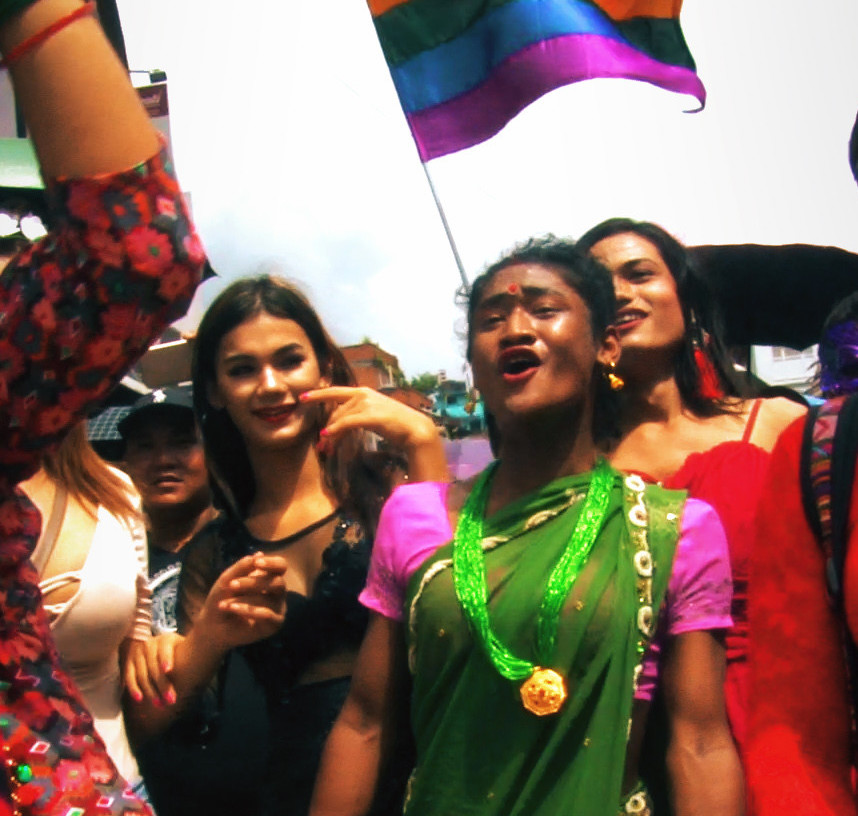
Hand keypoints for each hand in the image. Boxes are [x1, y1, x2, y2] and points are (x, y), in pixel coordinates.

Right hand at [125, 633, 180, 706]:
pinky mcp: (128, 662)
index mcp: (165, 640)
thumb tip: (197, 668)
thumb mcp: (180, 646)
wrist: (153, 642)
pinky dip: (133, 688)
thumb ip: (184, 655)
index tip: (168, 669)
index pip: (164, 650)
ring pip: (142, 675)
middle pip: (154, 667)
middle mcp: (148, 644)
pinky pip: (129, 677)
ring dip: (150, 691)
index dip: (166, 659)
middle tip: (171, 700)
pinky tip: (139, 699)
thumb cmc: (174, 649)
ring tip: (160, 704)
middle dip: (162, 685)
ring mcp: (136, 653)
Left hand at [195, 552, 287, 652]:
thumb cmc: (223, 598)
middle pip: (277, 582)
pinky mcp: (275, 624)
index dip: (272, 563)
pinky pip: (267, 614)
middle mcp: (278, 592)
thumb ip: (242, 567)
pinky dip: (248, 610)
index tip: (256, 562)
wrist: (213, 625)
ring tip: (223, 604)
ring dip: (244, 599)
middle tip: (231, 585)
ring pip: (268, 599)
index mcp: (270, 577)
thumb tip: (258, 554)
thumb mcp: (228, 580)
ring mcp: (278, 608)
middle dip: (253, 583)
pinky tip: (232, 609)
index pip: (281, 566)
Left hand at [300, 386, 438, 452]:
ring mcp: (366, 404)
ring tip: (326, 449)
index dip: (318, 394)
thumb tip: (343, 422)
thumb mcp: (375, 414)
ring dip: (330, 435)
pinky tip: (327, 437)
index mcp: (364, 392)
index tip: (302, 398)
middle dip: (326, 428)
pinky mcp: (370, 415)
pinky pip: (346, 423)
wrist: (415, 429)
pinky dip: (335, 430)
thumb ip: (359, 413)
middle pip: (336, 412)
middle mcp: (363, 394)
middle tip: (321, 446)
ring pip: (339, 419)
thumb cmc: (397, 425)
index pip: (335, 391)